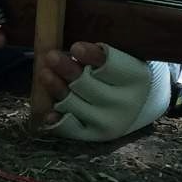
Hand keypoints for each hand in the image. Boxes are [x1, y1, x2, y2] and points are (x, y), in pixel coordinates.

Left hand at [38, 43, 172, 140]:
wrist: (137, 105)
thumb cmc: (122, 71)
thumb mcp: (121, 56)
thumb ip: (101, 52)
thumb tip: (74, 49)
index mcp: (136, 77)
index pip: (113, 66)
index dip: (92, 56)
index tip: (75, 47)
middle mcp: (125, 103)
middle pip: (89, 85)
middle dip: (67, 70)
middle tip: (51, 56)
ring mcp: (109, 121)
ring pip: (75, 104)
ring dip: (57, 89)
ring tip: (45, 74)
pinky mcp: (93, 134)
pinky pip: (70, 127)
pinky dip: (58, 119)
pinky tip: (50, 114)